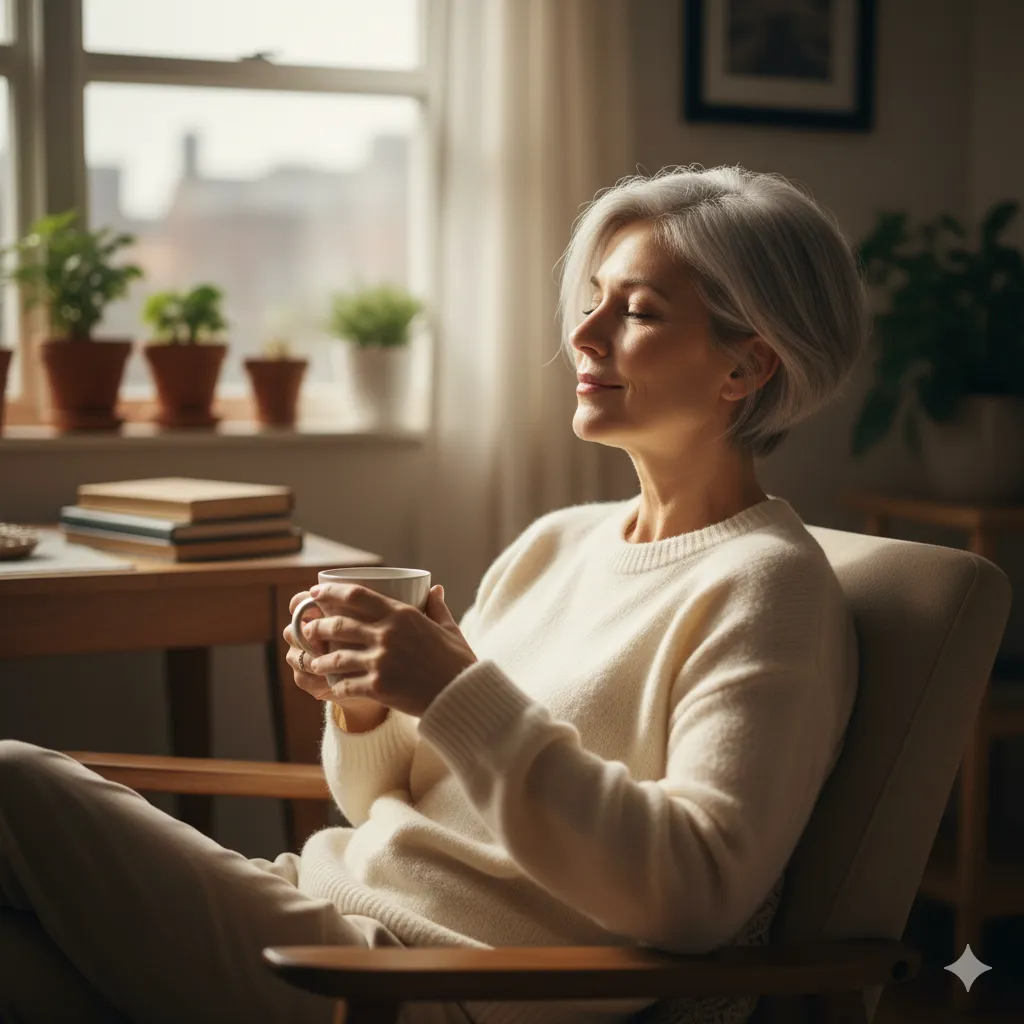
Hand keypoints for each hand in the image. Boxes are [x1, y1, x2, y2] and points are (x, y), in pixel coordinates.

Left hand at [285, 583, 478, 717]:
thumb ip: (437, 606)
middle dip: (317, 626)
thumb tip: (434, 588)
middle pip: (339, 624)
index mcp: (402, 615)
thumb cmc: (457, 661)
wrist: (463, 696)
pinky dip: (334, 687)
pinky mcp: (378, 687)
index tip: (315, 594)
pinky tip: (329, 688)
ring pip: (336, 656)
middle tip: (308, 629)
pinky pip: (345, 685)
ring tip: (312, 661)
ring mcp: (381, 661)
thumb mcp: (449, 628)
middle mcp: (388, 634)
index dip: (330, 593)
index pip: (357, 595)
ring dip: (319, 659)